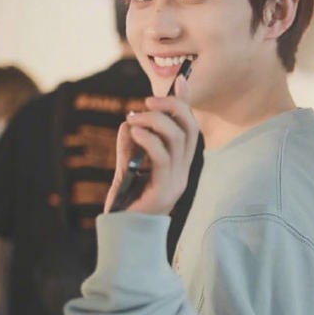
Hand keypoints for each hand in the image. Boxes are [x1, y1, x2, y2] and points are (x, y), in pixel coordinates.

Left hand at [104, 74, 198, 215]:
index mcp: (179, 165)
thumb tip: (129, 121)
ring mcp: (177, 181)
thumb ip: (131, 144)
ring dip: (154, 122)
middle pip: (189, 128)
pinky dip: (148, 138)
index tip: (181, 79)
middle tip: (146, 103)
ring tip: (133, 121)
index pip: (190, 128)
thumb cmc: (126, 202)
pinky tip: (133, 132)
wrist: (123, 234)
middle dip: (172, 107)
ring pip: (178, 138)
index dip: (187, 103)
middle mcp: (183, 172)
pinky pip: (162, 156)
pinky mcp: (164, 189)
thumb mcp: (128, 166)